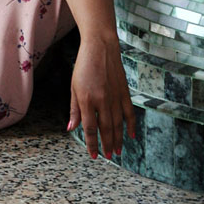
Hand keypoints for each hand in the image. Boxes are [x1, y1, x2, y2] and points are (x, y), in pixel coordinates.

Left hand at [68, 35, 135, 160]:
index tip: (93, 155)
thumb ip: (74, 109)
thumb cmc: (83, 66)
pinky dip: (131, 125)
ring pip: (118, 124)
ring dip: (118, 140)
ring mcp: (115, 96)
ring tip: (117, 151)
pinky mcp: (124, 92)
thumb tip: (71, 129)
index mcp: (87, 99)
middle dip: (106, 145)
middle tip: (107, 157)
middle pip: (106, 129)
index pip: (90, 128)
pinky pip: (129, 113)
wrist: (100, 46)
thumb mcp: (74, 87)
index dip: (92, 144)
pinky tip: (131, 135)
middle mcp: (102, 100)